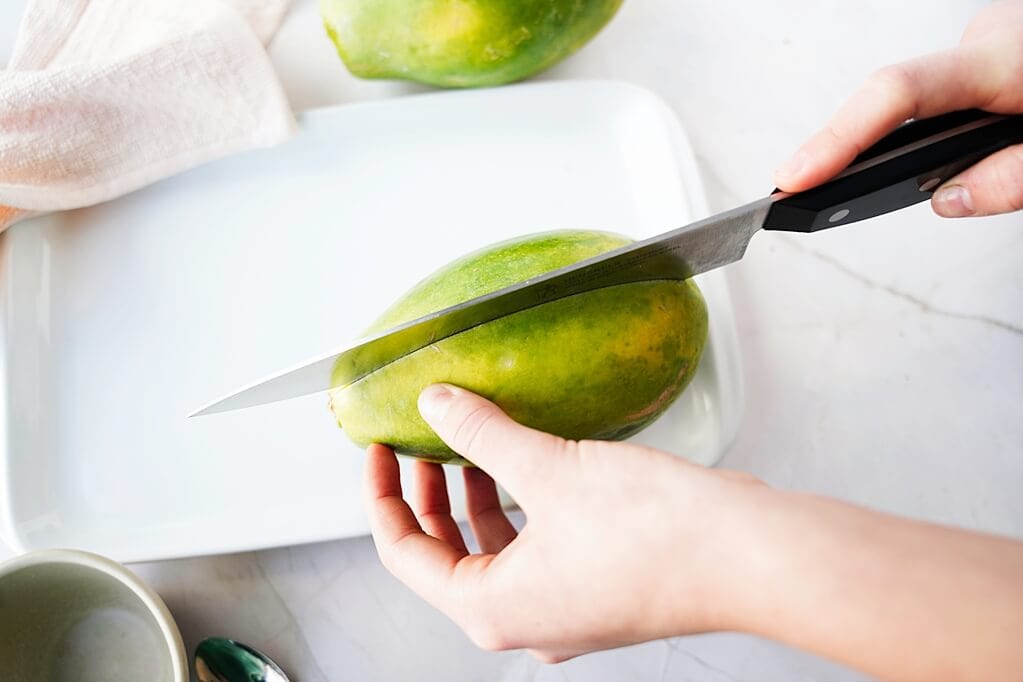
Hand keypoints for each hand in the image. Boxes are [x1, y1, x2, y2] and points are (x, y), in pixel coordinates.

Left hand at [364, 384, 1022, 677]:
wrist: (749, 555)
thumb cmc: (660, 534)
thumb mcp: (551, 468)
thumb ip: (484, 434)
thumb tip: (439, 404)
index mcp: (494, 608)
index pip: (405, 553)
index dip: (384, 495)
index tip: (379, 449)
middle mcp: (524, 618)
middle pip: (447, 554)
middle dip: (429, 492)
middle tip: (418, 440)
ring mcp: (562, 606)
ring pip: (492, 548)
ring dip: (473, 496)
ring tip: (465, 441)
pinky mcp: (595, 585)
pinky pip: (534, 544)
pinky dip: (516, 504)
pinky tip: (523, 460)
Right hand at [775, 0, 1022, 217]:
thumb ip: (1011, 180)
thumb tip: (947, 200)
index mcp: (1009, 60)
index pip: (898, 94)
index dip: (838, 136)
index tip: (795, 177)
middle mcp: (988, 37)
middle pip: (898, 97)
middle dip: (871, 148)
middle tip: (852, 191)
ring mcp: (989, 34)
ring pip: (925, 95)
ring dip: (924, 137)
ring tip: (969, 163)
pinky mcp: (994, 42)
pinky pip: (946, 86)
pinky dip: (941, 120)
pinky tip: (974, 138)